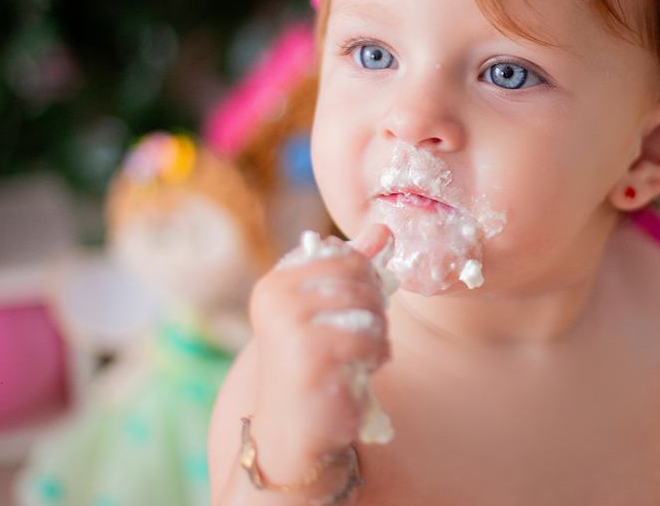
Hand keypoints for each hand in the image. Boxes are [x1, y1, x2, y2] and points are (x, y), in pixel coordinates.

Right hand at [246, 224, 393, 480]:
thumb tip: (383, 229)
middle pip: (360, 277)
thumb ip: (352, 268)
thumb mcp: (328, 310)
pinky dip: (377, 355)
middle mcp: (277, 300)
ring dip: (378, 332)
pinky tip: (358, 370)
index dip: (367, 280)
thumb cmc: (314, 363)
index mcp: (276, 282)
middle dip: (375, 306)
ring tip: (359, 354)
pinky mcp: (311, 357)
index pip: (346, 255)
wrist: (292, 430)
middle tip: (362, 334)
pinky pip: (371, 338)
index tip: (356, 308)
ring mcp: (291, 328)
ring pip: (369, 306)